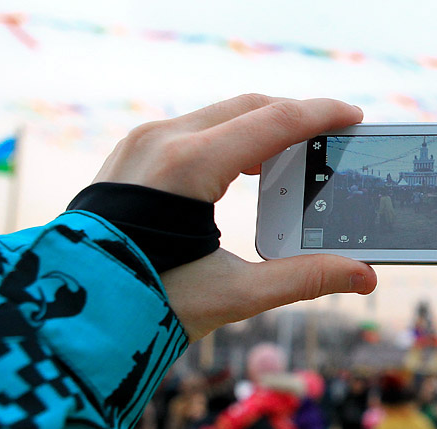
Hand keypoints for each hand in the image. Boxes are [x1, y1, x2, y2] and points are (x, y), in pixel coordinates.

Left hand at [94, 94, 376, 340]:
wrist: (73, 312)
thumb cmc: (144, 303)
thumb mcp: (232, 294)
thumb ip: (304, 279)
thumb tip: (363, 276)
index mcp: (187, 166)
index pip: (272, 122)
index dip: (321, 116)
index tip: (354, 117)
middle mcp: (161, 141)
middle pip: (249, 108)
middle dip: (297, 117)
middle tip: (334, 134)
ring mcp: (141, 143)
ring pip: (220, 115)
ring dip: (264, 127)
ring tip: (299, 155)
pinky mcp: (132, 155)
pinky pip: (194, 129)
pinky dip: (231, 138)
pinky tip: (249, 169)